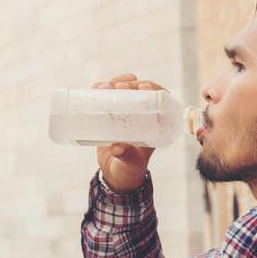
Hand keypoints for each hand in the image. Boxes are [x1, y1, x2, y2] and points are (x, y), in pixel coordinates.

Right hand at [90, 73, 166, 192]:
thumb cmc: (130, 170)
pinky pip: (107, 97)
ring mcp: (126, 114)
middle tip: (119, 86)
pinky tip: (96, 88)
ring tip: (105, 86)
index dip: (153, 88)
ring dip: (115, 82)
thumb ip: (127, 156)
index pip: (159, 98)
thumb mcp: (131, 163)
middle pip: (139, 90)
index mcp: (155, 124)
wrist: (115, 175)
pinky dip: (101, 90)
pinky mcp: (110, 115)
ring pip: (123, 90)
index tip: (141, 87)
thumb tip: (118, 148)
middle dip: (130, 82)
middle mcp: (142, 115)